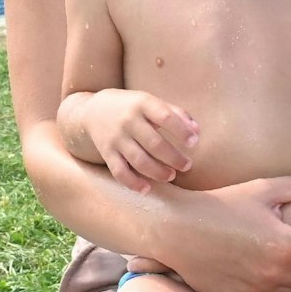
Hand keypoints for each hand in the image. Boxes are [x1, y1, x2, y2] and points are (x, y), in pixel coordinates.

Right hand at [77, 91, 198, 193]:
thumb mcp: (152, 102)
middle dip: (173, 157)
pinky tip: (147, 189)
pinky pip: (119, 171)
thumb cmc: (133, 107)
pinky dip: (133, 182)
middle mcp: (128, 121)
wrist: (93, 110)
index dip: (181, 131)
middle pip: (154, 143)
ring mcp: (116, 138)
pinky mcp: (107, 152)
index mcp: (143, 104)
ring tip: (171, 176)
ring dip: (158, 172)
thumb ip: (176, 114)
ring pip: (138, 160)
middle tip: (187, 165)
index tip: (194, 142)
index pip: (165, 117)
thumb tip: (197, 131)